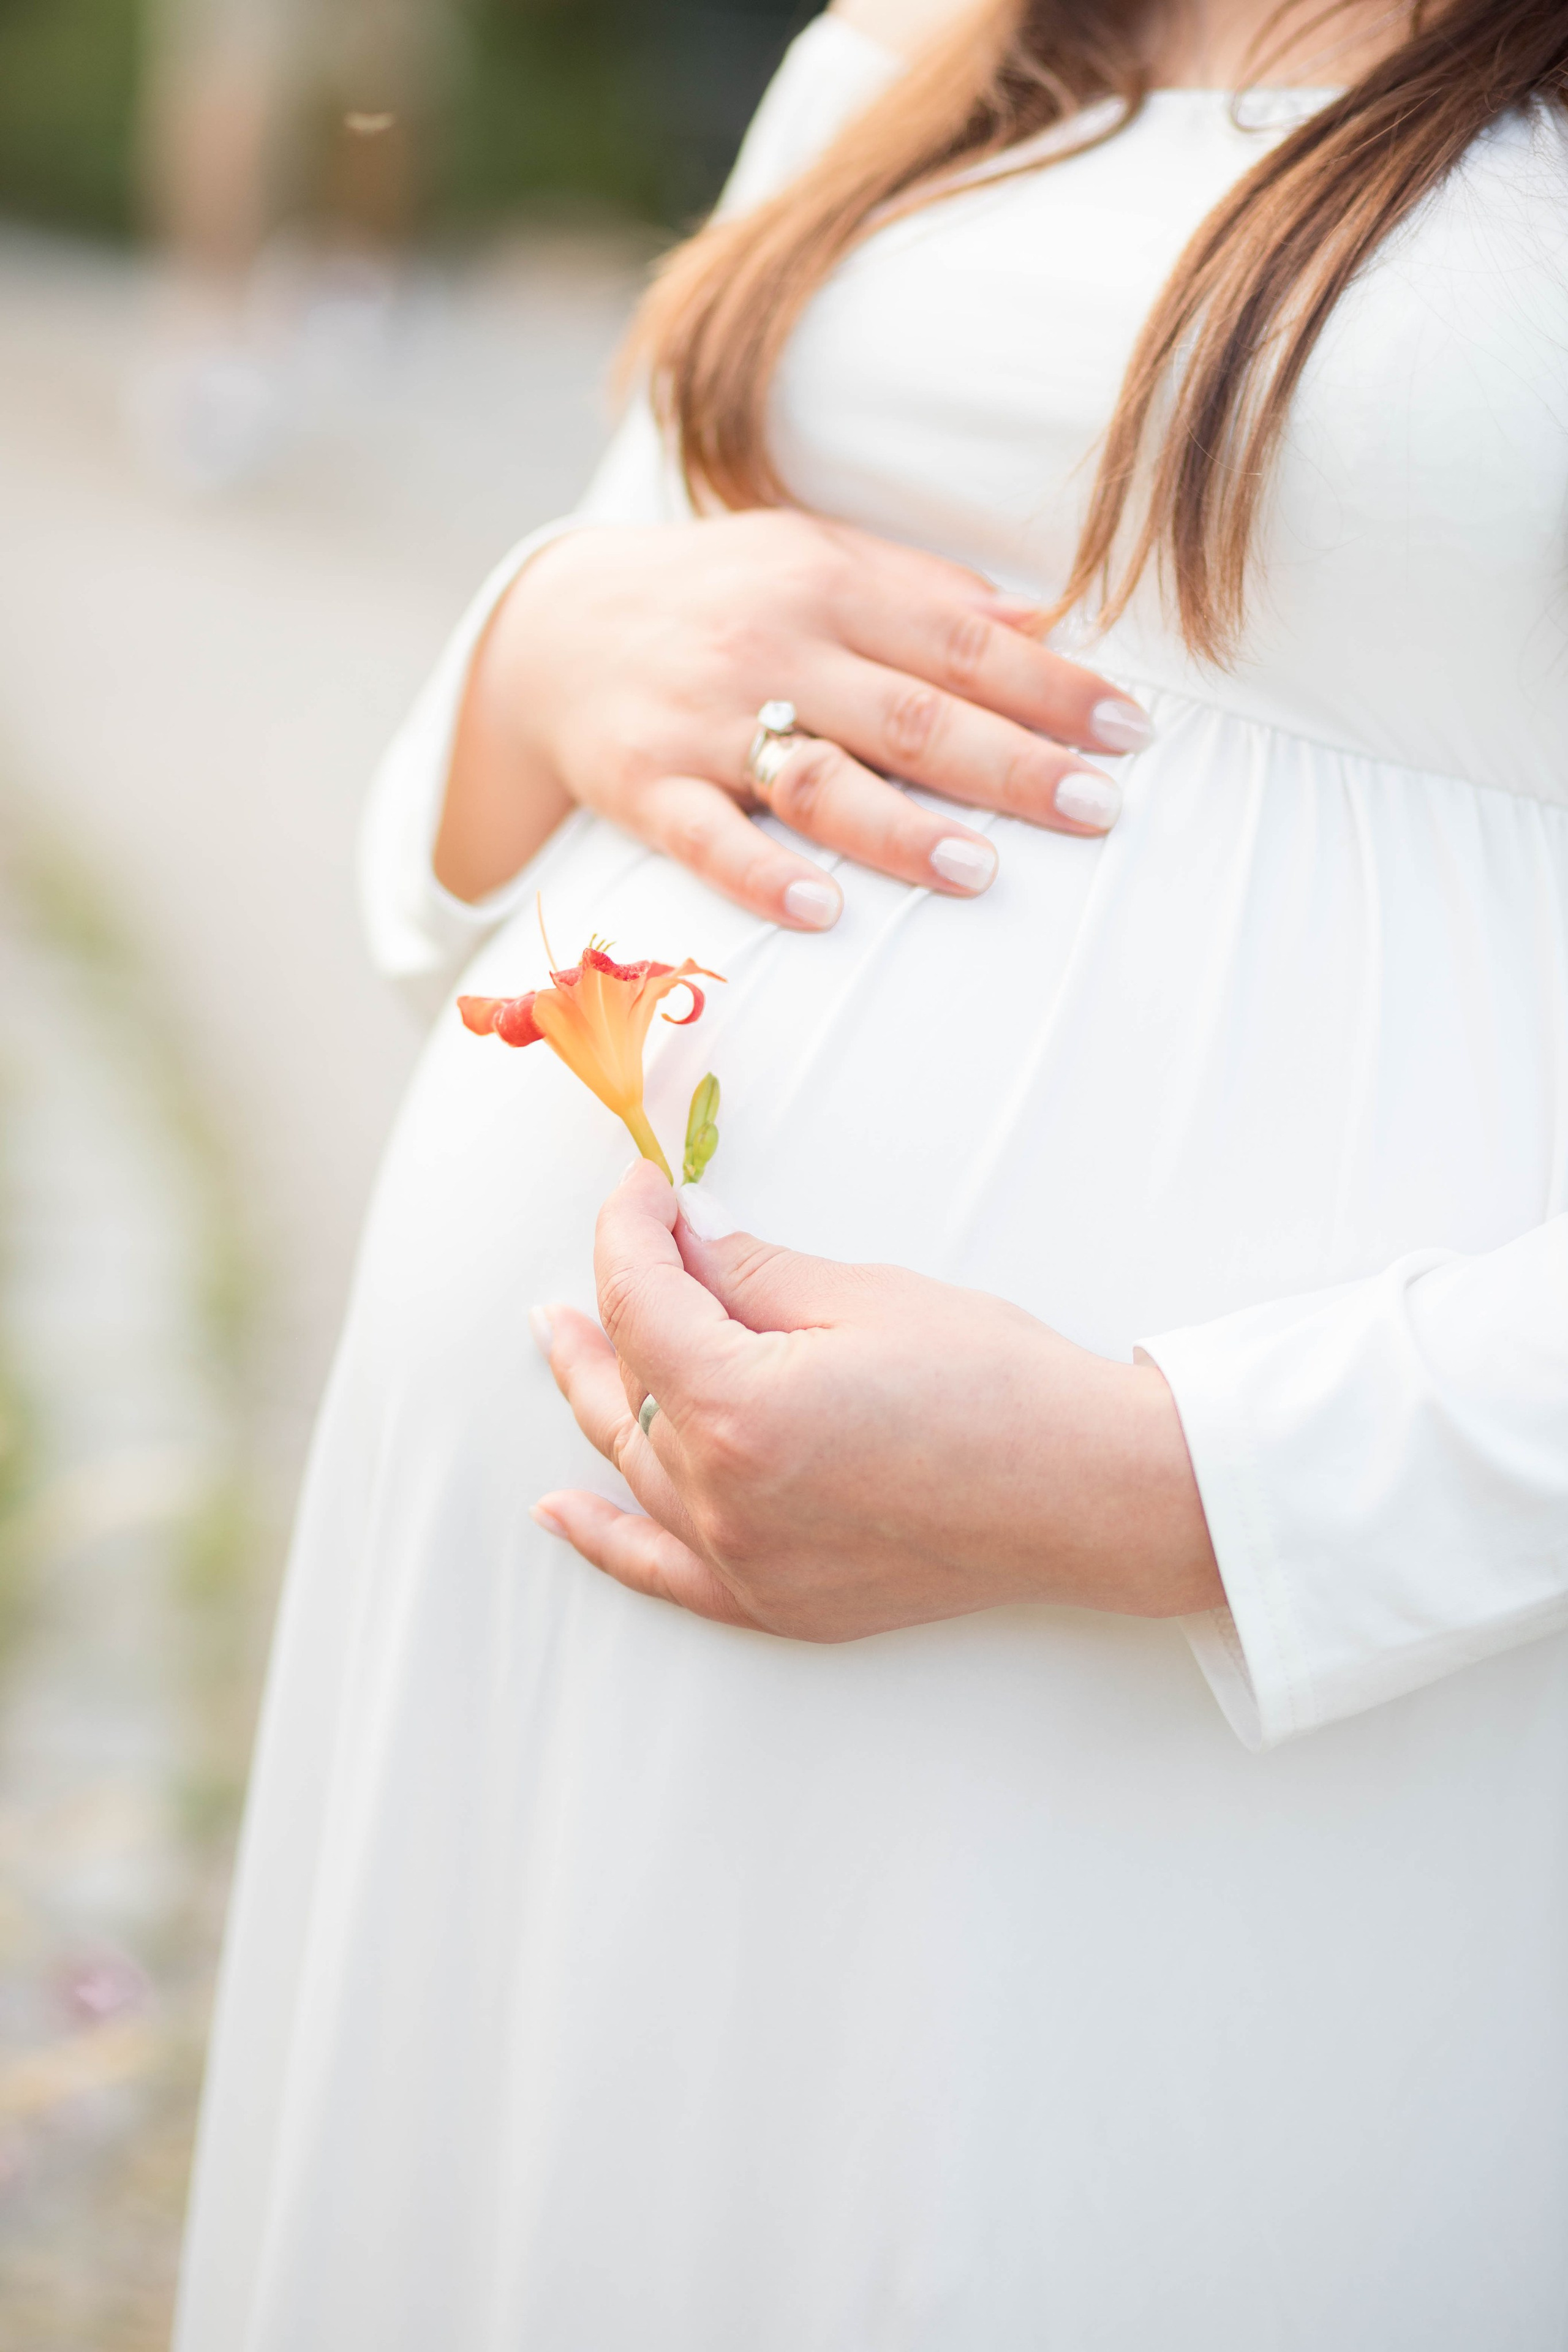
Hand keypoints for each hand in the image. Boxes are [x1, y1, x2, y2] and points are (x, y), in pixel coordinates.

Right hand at [436, 509, 1148, 918]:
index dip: (1052, 688)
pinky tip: (821, 913)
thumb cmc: (718, 597)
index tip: (1130, 736)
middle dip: (1010, 765)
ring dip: (901, 827)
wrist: (554, 627)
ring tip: (980, 869)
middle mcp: (771, 646)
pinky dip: (762, 877)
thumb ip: (922, 593)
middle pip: (909, 712)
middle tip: (1097, 812)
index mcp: (828, 586)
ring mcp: (703, 719)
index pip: (963, 642)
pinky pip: (706, 838)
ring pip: (816, 779)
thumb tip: (1043, 623)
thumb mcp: (815, 558)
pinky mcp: (642, 784)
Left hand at [530, 1164, 1220, 1640]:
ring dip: (599, 1395)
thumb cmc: (999, 1389)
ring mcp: (744, 1560)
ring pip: (635, 1465)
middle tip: (607, 1251)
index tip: (648, 1192)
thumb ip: (750, 1272)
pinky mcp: (777, 1601)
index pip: (642, 1301)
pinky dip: (606, 1537)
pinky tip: (561, 1510)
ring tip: (570, 1343)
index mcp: (739, 1409)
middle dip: (605, 1306)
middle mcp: (724, 1497)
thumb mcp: (865, 1296)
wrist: (1089, 1494)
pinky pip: (661, 1570)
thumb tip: (684, 1239)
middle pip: (626, 1385)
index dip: (631, 1232)